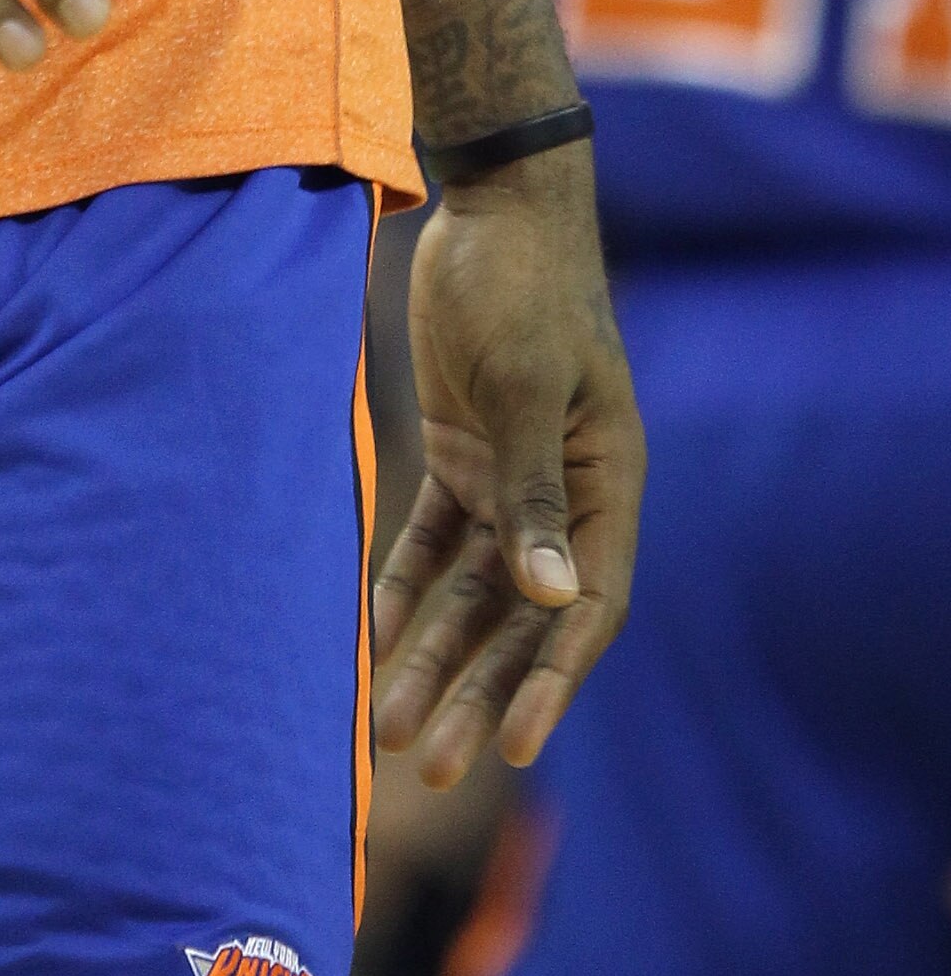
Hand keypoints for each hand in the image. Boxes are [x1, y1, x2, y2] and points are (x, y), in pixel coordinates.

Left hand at [373, 147, 642, 786]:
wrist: (490, 207)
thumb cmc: (520, 287)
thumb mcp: (524, 388)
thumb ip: (533, 495)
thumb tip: (554, 600)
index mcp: (606, 486)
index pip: (583, 608)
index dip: (549, 682)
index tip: (508, 747)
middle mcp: (564, 498)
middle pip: (520, 619)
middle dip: (475, 692)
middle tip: (429, 768)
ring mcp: (511, 479)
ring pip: (471, 592)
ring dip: (431, 655)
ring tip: (384, 729)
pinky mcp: (462, 453)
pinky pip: (433, 541)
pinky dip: (404, 586)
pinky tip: (370, 634)